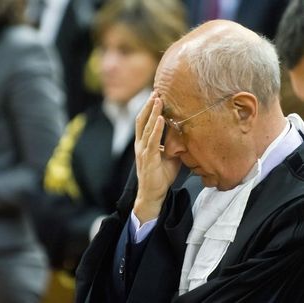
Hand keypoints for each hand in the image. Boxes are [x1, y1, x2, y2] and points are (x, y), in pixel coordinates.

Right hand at [133, 92, 181, 223]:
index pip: (144, 121)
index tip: (156, 94)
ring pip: (146, 127)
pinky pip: (152, 141)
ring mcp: (143, 151)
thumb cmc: (161, 176)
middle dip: (150, 105)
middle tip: (157, 90)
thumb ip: (173, 144)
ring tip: (158, 99)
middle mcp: (141, 145)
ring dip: (153, 112)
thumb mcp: (169, 156)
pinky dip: (157, 129)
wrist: (152, 195)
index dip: (149, 108)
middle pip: (143, 120)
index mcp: (144, 143)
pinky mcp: (148, 159)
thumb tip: (186, 132)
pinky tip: (161, 119)